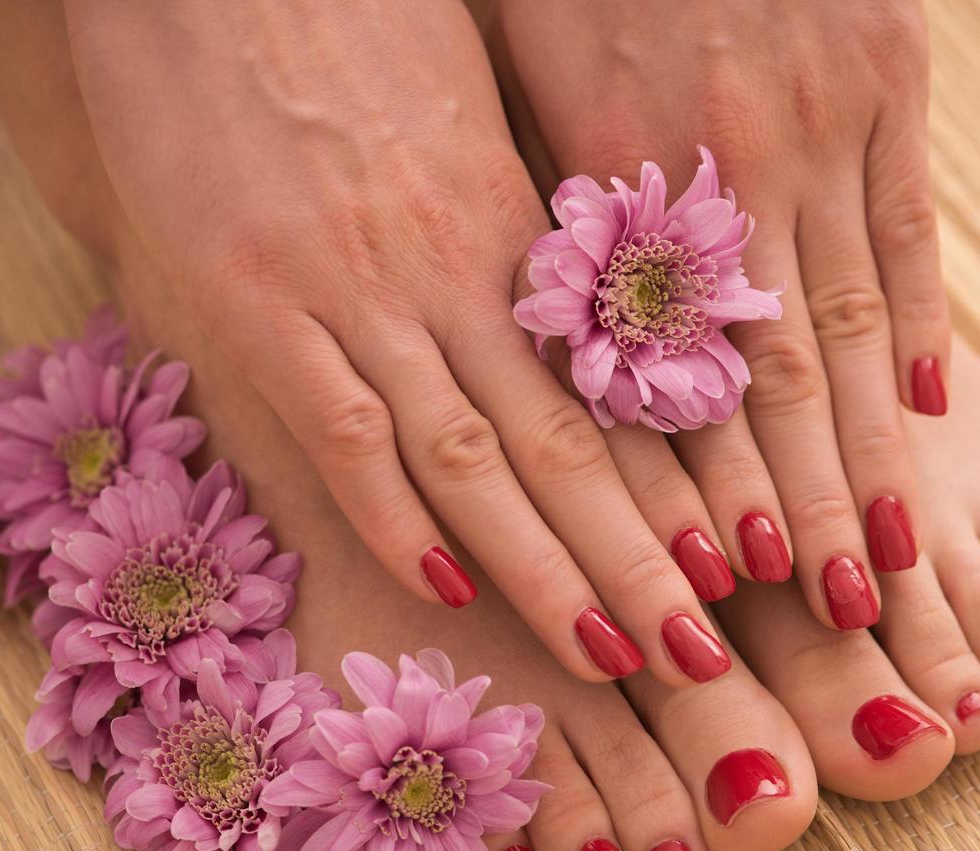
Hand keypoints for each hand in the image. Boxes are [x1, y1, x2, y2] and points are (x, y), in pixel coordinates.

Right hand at [64, 0, 729, 684]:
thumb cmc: (340, 14)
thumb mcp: (448, 114)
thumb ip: (495, 227)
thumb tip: (541, 317)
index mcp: (508, 224)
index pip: (610, 385)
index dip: (672, 486)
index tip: (729, 564)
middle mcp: (449, 270)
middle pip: (565, 443)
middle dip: (638, 560)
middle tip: (704, 655)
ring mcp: (352, 289)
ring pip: (471, 457)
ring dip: (545, 568)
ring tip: (611, 658)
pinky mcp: (250, 298)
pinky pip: (340, 430)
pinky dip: (391, 518)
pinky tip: (441, 586)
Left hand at [495, 0, 948, 628]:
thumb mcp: (518, 86)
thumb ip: (551, 223)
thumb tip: (557, 358)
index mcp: (615, 177)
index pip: (663, 375)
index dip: (693, 492)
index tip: (710, 586)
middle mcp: (724, 165)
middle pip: (765, 378)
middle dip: (795, 510)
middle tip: (821, 618)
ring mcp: (820, 119)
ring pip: (846, 324)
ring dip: (865, 457)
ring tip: (882, 561)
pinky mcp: (888, 73)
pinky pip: (911, 226)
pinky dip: (923, 329)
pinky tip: (930, 417)